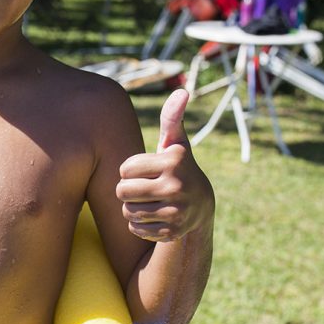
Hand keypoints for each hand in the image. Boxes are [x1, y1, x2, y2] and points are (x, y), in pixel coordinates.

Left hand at [116, 89, 213, 241]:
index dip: (128, 171)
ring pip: (127, 212)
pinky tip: (152, 218)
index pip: (124, 169)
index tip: (143, 172)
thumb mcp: (176, 144)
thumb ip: (172, 118)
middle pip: (122, 191)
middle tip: (140, 189)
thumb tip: (182, 91)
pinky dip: (139, 225)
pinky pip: (136, 229)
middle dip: (126, 191)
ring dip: (131, 209)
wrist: (201, 208)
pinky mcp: (172, 231)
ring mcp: (176, 211)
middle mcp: (177, 186)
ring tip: (146, 203)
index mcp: (173, 161)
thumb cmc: (178, 169)